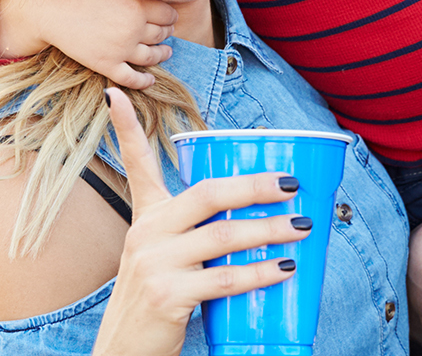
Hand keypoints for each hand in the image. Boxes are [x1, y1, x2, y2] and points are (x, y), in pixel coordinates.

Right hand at [0, 0, 175, 89]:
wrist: (50, 7)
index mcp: (138, 5)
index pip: (168, 14)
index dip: (171, 16)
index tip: (170, 17)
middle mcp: (134, 28)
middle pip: (161, 34)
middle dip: (166, 33)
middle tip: (168, 32)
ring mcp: (121, 49)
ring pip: (151, 56)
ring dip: (162, 55)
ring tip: (166, 53)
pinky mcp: (106, 65)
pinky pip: (132, 78)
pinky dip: (144, 81)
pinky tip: (151, 80)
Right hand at [92, 88, 309, 355]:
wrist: (124, 354)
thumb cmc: (157, 303)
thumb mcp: (163, 258)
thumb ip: (196, 233)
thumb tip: (256, 215)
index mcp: (146, 217)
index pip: (135, 164)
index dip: (126, 127)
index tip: (118, 92)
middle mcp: (146, 233)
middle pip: (207, 194)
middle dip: (254, 185)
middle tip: (292, 183)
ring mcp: (154, 263)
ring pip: (224, 236)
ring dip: (270, 230)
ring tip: (302, 227)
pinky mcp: (167, 294)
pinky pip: (224, 277)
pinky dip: (259, 272)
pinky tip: (284, 269)